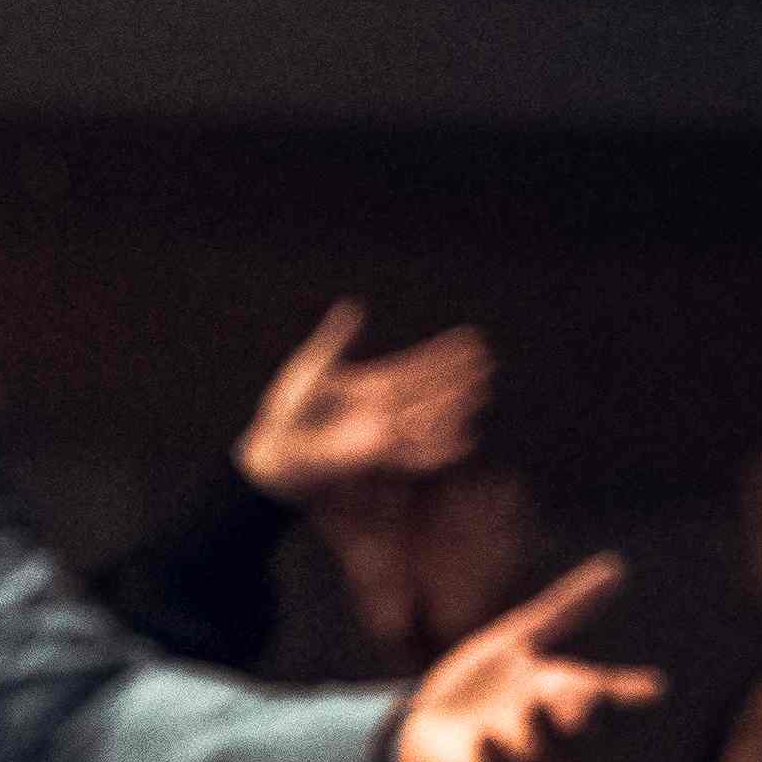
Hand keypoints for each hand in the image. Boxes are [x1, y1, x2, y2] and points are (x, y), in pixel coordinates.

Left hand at [239, 302, 492, 500]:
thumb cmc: (286, 413)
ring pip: (430, 416)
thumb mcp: (313, 366)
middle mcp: (385, 410)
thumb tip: (354, 306)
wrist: (271, 450)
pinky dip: (443, 446)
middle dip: (459, 376)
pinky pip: (417, 451)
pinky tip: (468, 439)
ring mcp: (383, 432)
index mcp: (373, 386)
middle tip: (490, 360)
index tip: (472, 339)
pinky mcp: (377, 455)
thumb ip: (338, 339)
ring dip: (456, 404)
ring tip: (484, 391)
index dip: (445, 354)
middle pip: (431, 390)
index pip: (418, 367)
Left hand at [388, 556, 659, 761]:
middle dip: (591, 716)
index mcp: (567, 695)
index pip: (610, 695)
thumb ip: (565, 609)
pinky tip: (485, 739)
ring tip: (535, 706)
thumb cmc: (476, 688)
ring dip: (546, 734)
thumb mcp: (517, 640)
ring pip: (552, 758)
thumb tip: (616, 566)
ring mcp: (526, 760)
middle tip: (594, 695)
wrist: (420, 730)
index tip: (654, 688)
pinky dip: (498, 760)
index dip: (632, 694)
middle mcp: (555, 731)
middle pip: (588, 731)